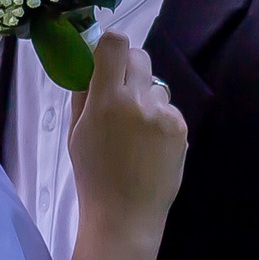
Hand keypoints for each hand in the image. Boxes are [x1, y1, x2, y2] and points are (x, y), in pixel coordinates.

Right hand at [69, 31, 186, 240]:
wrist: (125, 215)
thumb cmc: (93, 175)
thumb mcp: (77, 132)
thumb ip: (83, 94)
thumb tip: (89, 63)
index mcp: (106, 101)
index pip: (115, 44)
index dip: (109, 45)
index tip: (104, 58)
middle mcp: (138, 101)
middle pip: (139, 56)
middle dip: (128, 67)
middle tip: (120, 90)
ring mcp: (164, 114)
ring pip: (155, 85)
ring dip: (145, 97)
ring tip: (135, 130)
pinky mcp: (181, 128)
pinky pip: (168, 109)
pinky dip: (159, 119)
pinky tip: (150, 145)